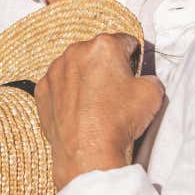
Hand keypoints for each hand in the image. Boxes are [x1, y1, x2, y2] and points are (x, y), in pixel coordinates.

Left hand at [34, 33, 164, 189]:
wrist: (88, 153)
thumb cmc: (119, 120)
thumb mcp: (152, 94)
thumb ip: (151, 78)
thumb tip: (145, 80)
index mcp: (103, 46)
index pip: (124, 41)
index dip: (133, 55)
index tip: (133, 68)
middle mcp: (75, 51)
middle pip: (97, 53)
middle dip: (107, 66)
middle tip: (116, 90)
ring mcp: (55, 71)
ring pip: (75, 67)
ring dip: (85, 78)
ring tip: (96, 103)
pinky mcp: (42, 90)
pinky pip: (58, 85)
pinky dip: (67, 94)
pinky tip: (79, 111)